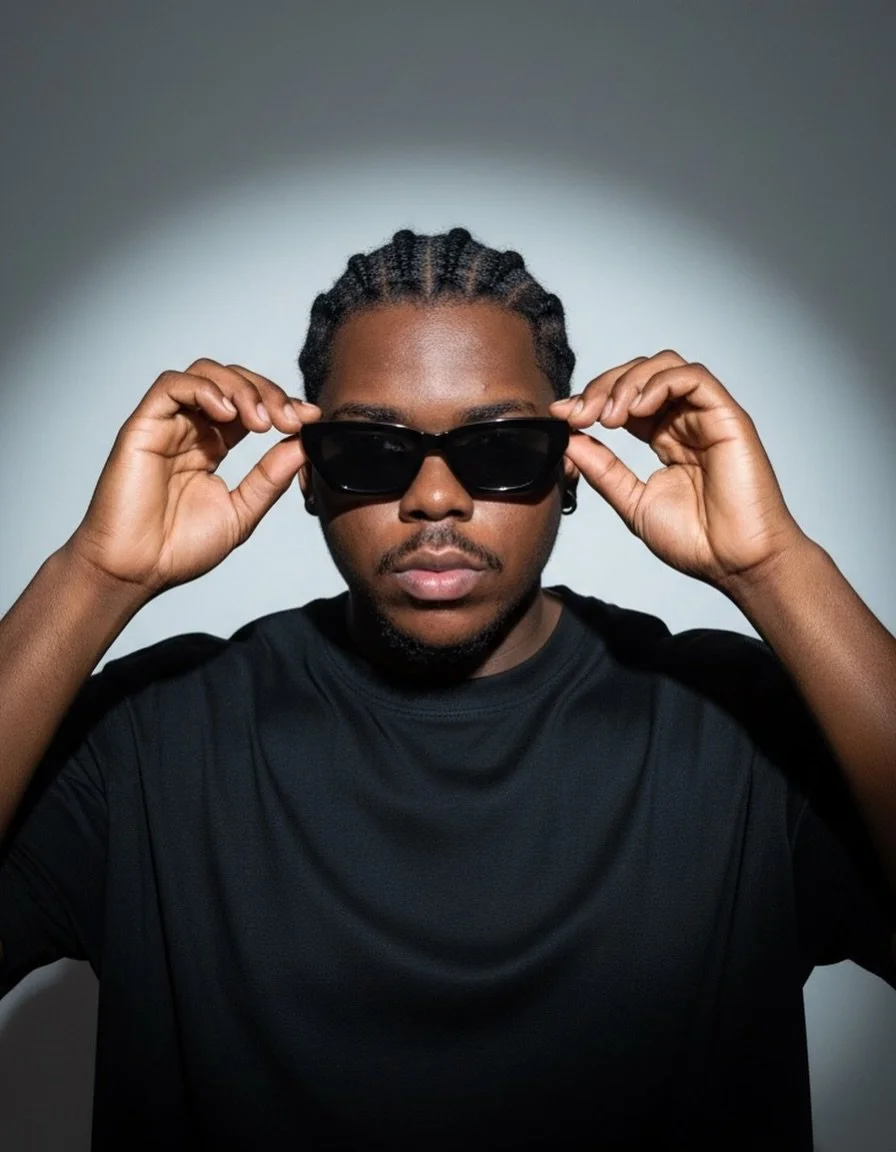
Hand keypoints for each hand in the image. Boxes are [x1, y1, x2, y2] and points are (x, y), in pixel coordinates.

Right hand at [67, 359, 320, 596]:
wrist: (136, 571)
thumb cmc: (179, 549)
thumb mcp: (242, 511)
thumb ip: (270, 477)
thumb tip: (304, 445)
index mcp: (212, 447)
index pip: (251, 407)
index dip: (282, 404)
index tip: (309, 418)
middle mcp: (190, 430)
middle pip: (232, 382)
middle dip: (268, 393)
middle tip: (288, 420)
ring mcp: (167, 425)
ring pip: (205, 374)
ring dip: (241, 388)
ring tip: (261, 422)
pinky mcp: (143, 426)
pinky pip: (171, 385)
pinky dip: (204, 389)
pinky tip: (227, 414)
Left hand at [549, 350, 806, 589]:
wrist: (734, 563)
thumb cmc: (695, 541)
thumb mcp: (632, 501)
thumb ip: (603, 469)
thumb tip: (569, 439)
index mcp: (664, 438)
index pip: (624, 399)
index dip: (591, 400)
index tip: (563, 416)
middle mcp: (685, 421)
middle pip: (639, 375)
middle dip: (602, 387)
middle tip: (580, 414)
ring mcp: (706, 417)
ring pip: (664, 367)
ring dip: (627, 382)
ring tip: (609, 417)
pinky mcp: (727, 416)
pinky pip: (693, 377)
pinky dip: (660, 383)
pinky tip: (638, 408)